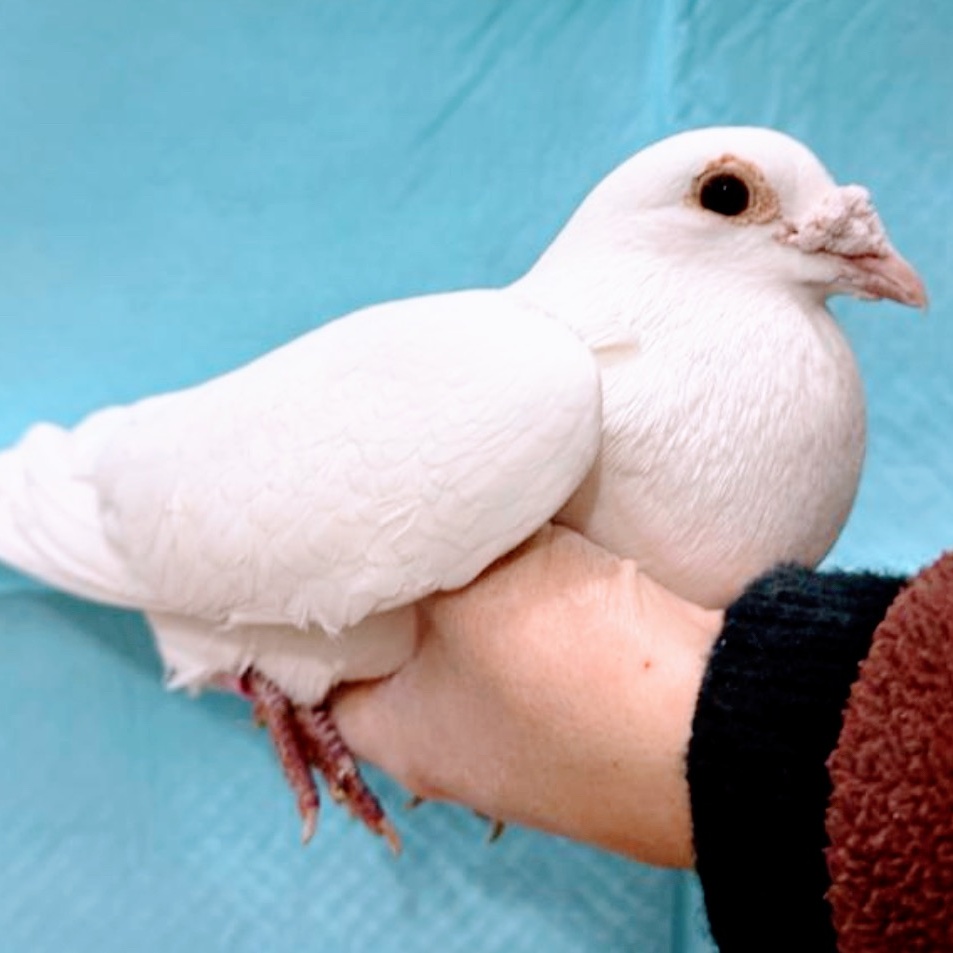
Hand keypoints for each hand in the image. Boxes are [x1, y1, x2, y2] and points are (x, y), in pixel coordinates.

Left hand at [334, 525, 722, 867]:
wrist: (712, 725)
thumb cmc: (560, 662)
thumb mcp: (467, 589)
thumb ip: (422, 556)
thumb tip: (409, 525)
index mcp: (399, 735)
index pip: (326, 669)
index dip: (323, 607)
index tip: (329, 545)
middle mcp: (455, 748)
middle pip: (405, 652)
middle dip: (404, 586)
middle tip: (398, 514)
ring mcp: (525, 738)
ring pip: (476, 644)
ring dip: (477, 589)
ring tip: (465, 515)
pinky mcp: (585, 714)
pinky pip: (536, 648)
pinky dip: (531, 604)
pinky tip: (534, 549)